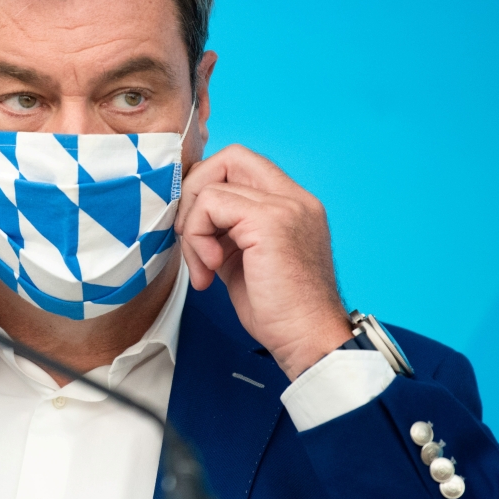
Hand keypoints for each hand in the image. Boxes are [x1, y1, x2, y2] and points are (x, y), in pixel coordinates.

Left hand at [175, 145, 352, 380]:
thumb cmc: (279, 312)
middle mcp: (294, 198)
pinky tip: (212, 271)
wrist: (308, 342)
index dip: (209, 186)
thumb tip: (190, 218)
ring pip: (213, 184)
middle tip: (191, 238)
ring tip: (205, 267)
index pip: (242, 164)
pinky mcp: (269, 221)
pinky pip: (210, 204)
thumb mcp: (247, 260)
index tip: (198, 229)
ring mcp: (285, 206)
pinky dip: (198, 237)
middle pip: (230, 157)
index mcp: (292, 204)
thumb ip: (227, 231)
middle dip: (195, 193)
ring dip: (193, 228)